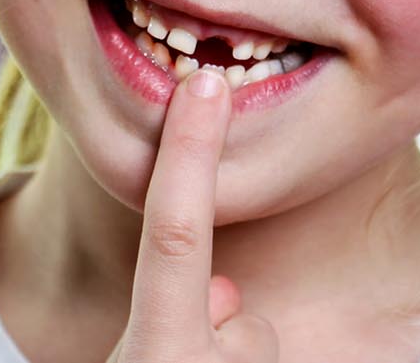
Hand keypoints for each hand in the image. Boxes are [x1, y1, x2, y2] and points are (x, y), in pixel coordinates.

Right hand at [107, 70, 278, 362]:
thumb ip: (169, 327)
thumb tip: (224, 293)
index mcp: (154, 359)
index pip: (174, 237)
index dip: (188, 155)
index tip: (206, 85)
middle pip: (223, 298)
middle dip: (214, 313)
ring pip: (248, 334)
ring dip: (225, 355)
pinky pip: (264, 357)